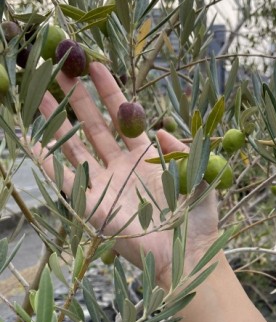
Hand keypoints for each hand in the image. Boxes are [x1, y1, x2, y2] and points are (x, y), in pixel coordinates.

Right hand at [33, 63, 218, 288]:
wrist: (187, 255)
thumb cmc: (198, 219)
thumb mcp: (200, 173)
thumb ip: (183, 148)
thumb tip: (160, 129)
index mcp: (145, 158)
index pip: (122, 118)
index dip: (109, 92)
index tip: (95, 65)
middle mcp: (120, 168)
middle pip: (93, 126)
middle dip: (77, 97)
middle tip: (60, 68)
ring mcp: (103, 185)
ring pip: (74, 146)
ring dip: (56, 120)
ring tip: (39, 91)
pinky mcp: (90, 205)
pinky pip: (63, 179)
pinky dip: (45, 159)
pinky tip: (29, 137)